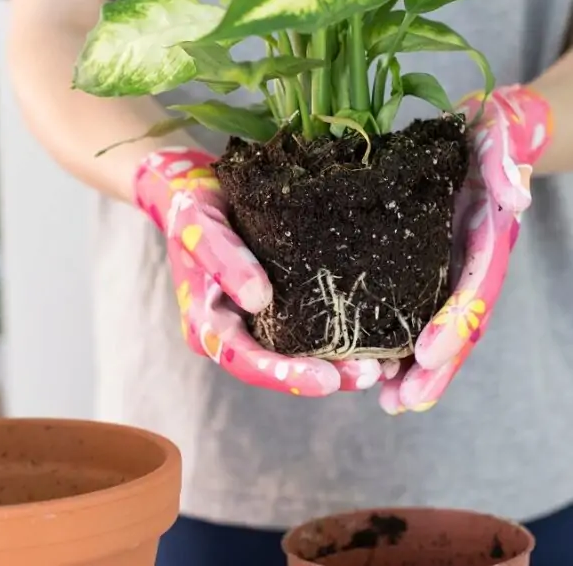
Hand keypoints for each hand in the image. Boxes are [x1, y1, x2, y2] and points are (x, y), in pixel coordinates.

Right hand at [134, 147, 382, 396]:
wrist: (195, 194)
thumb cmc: (192, 208)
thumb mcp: (198, 224)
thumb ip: (221, 258)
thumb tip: (256, 299)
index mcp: (206, 324)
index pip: (243, 360)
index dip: (282, 375)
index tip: (325, 379)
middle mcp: (231, 331)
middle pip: (276, 368)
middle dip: (322, 376)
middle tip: (369, 373)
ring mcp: (255, 321)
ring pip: (296, 354)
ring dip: (337, 363)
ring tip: (381, 364)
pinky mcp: (277, 306)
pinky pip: (307, 329)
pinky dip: (337, 337)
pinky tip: (373, 338)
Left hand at [380, 85, 552, 413]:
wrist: (477, 133)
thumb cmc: (485, 134)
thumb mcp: (496, 139)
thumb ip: (506, 163)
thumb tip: (518, 198)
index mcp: (486, 238)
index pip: (474, 288)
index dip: (454, 323)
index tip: (428, 355)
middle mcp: (468, 261)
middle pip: (458, 324)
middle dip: (434, 368)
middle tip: (402, 402)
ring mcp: (447, 266)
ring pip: (434, 326)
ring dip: (415, 369)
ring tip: (388, 401)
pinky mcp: (422, 263)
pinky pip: (411, 308)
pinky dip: (397, 340)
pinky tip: (376, 367)